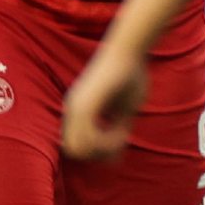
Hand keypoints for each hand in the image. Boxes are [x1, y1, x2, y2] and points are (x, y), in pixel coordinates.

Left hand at [62, 42, 149, 159]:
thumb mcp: (125, 108)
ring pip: (78, 150)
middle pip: (74, 153)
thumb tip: (117, 151)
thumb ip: (118, 127)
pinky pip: (89, 139)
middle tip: (120, 141)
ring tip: (122, 135)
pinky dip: (106, 143)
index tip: (120, 139)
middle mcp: (72, 110)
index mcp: (78, 111)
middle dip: (99, 155)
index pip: (77, 147)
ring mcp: (76, 108)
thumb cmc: (132, 73)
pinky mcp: (85, 104)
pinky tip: (121, 131)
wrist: (129, 49)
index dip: (98, 152)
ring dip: (103, 150)